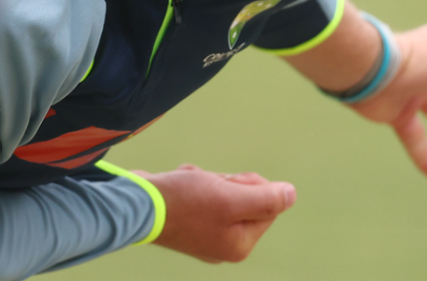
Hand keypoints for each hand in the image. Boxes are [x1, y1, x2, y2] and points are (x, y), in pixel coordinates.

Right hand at [135, 164, 295, 262]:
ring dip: (207, 180)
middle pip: (243, 198)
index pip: (267, 205)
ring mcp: (203, 235)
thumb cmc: (182, 202)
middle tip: (206, 185)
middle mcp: (223, 245)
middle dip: (225, 182)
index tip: (227, 184)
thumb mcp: (230, 197)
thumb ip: (265, 198)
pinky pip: (200, 194)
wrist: (135, 205)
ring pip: (221, 193)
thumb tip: (291, 195)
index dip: (250, 185)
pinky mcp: (185, 222)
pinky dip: (191, 183)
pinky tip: (178, 186)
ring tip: (187, 184)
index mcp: (239, 245)